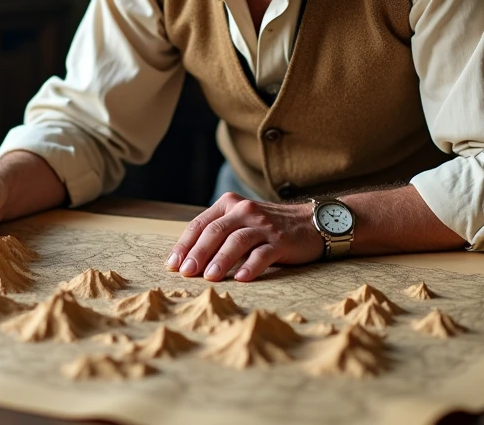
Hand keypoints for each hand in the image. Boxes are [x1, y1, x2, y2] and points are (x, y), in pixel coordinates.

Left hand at [165, 193, 323, 282]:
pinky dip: (251, 266)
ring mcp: (264, 225)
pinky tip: (242, 278)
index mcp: (229, 205)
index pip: (201, 224)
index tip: (173, 265)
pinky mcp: (281, 240)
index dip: (185, 244)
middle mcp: (245, 211)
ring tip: (209, 277)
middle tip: (187, 272)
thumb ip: (217, 233)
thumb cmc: (267, 227)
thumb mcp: (240, 222)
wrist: (310, 222)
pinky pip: (263, 253)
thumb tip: (187, 259)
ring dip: (221, 260)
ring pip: (237, 241)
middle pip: (215, 231)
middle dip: (198, 253)